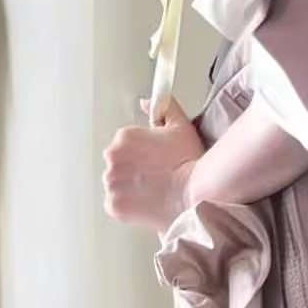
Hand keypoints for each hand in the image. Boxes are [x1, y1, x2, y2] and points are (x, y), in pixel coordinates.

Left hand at [103, 99, 204, 230]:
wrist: (197, 194)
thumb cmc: (190, 162)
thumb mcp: (180, 126)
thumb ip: (163, 108)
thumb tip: (146, 102)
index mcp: (123, 137)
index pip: (124, 144)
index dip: (142, 152)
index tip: (155, 160)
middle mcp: (112, 158)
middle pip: (118, 163)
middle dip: (133, 169)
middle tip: (156, 176)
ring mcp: (111, 183)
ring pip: (115, 184)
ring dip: (128, 186)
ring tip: (153, 190)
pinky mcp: (114, 205)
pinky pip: (115, 204)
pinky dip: (127, 205)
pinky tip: (147, 202)